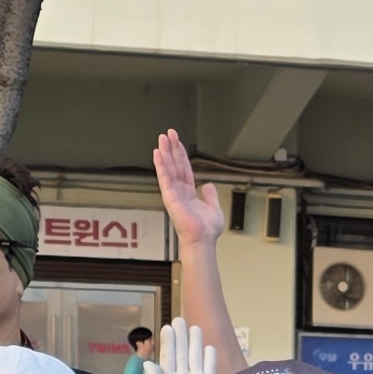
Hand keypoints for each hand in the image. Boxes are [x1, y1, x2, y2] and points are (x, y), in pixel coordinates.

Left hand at [131, 317, 218, 373]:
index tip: (167, 326)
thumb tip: (149, 363)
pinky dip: (210, 358)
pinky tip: (210, 348)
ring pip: (195, 357)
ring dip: (195, 343)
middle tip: (179, 319)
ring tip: (194, 327)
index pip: (168, 356)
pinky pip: (209, 369)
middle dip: (181, 336)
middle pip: (182, 353)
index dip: (168, 342)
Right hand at [151, 127, 218, 253]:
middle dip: (171, 149)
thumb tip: (208, 186)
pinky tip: (157, 153)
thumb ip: (210, 196)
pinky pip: (164, 178)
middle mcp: (179, 192)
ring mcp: (173, 193)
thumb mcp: (214, 208)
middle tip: (168, 133)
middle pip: (175, 165)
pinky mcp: (170, 197)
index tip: (177, 142)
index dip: (181, 155)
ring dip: (164, 152)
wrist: (203, 240)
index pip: (184, 169)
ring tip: (161, 138)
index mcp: (189, 193)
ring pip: (168, 168)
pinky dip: (161, 165)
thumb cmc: (207, 230)